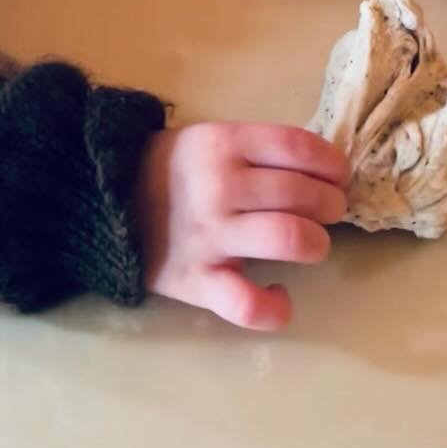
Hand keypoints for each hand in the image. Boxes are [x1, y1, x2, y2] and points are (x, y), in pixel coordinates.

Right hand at [134, 123, 348, 330]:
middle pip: (303, 193)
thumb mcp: (210, 140)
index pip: (298, 147)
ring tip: (313, 244)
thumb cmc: (173, 171)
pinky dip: (274, 307)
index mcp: (223, 144)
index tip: (339, 176)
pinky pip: (247, 303)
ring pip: (290, 238)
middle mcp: (220, 187)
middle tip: (328, 211)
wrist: (107, 204)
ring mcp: (209, 236)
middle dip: (331, 204)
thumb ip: (258, 151)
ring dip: (316, 243)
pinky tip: (281, 297)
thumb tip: (323, 169)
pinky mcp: (198, 282)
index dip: (332, 164)